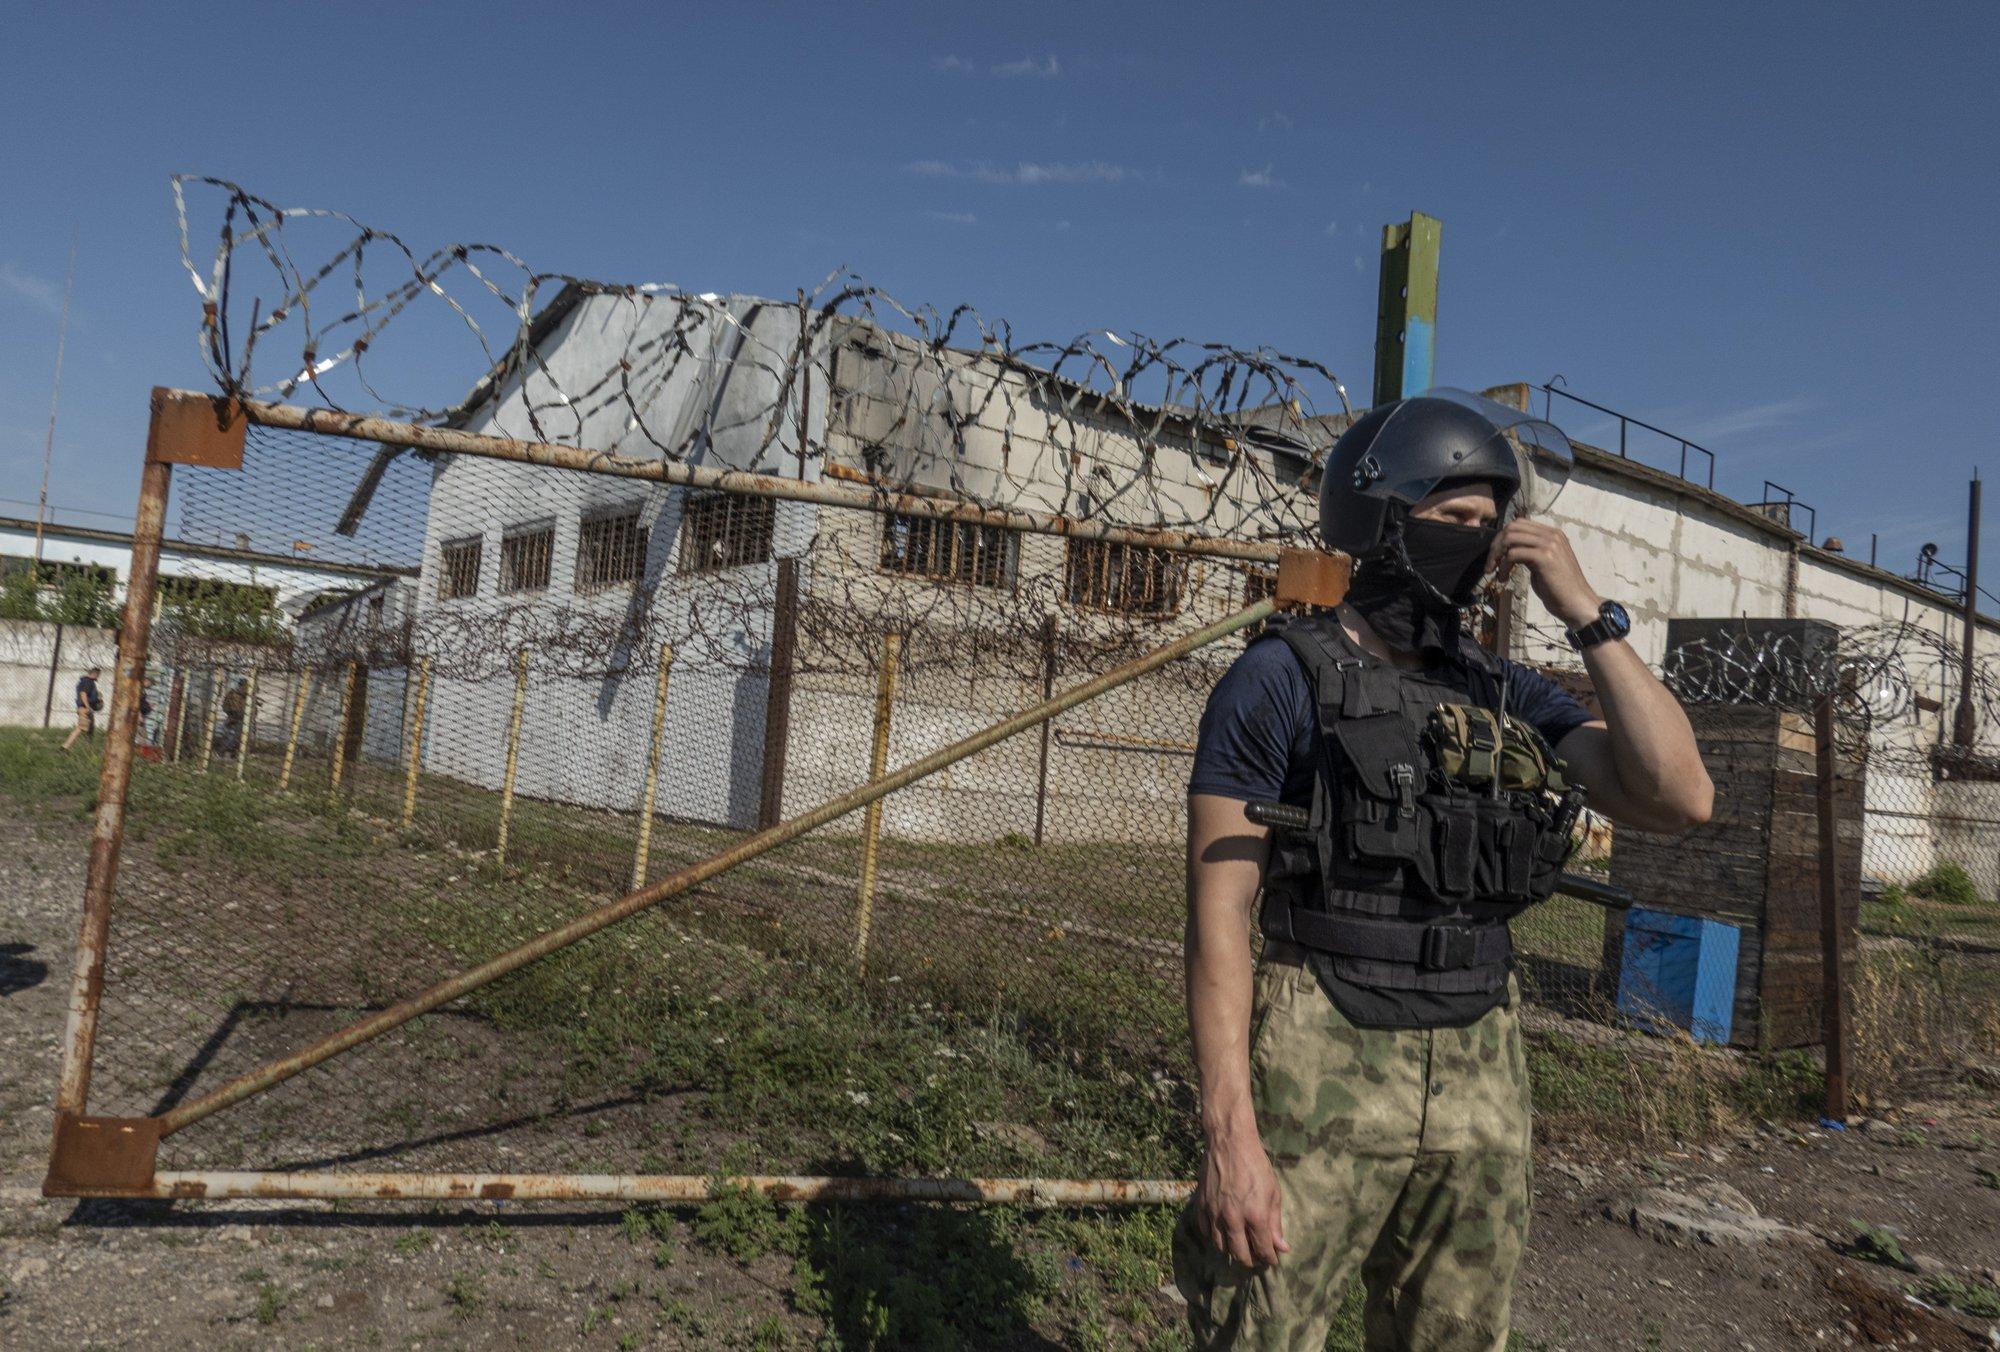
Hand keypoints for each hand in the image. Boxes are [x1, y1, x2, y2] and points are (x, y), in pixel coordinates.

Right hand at [1192, 1135, 1289, 1268]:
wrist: (1230, 1143)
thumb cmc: (1256, 1165)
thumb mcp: (1273, 1193)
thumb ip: (1275, 1223)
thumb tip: (1281, 1247)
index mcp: (1255, 1216)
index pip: (1262, 1250)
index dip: (1269, 1259)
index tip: (1272, 1259)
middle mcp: (1232, 1219)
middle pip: (1239, 1254)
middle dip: (1250, 1260)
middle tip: (1256, 1258)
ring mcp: (1214, 1213)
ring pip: (1220, 1246)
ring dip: (1231, 1251)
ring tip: (1239, 1248)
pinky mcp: (1201, 1205)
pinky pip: (1205, 1231)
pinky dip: (1214, 1238)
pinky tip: (1222, 1234)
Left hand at [1489, 519, 1600, 629]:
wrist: (1576, 603)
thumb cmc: (1559, 588)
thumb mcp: (1543, 564)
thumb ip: (1530, 552)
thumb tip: (1508, 550)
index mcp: (1552, 534)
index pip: (1519, 524)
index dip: (1502, 538)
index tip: (1496, 556)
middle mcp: (1552, 535)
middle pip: (1512, 528)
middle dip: (1496, 545)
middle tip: (1491, 564)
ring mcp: (1549, 544)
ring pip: (1510, 539)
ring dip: (1496, 555)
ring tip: (1494, 571)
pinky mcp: (1545, 557)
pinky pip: (1513, 554)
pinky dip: (1503, 566)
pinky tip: (1504, 579)